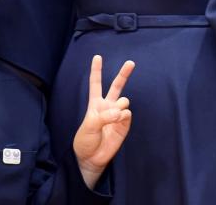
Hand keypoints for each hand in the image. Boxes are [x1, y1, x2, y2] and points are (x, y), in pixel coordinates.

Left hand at [73, 56, 134, 188]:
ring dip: (119, 106)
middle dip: (124, 74)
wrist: (91, 158)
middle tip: (131, 62)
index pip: (96, 83)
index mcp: (95, 103)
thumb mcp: (88, 126)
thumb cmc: (85, 140)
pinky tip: (118, 122)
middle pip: (116, 86)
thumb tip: (120, 111)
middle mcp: (107, 106)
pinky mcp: (124, 125)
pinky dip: (123, 117)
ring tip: (113, 117)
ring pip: (124, 100)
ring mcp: (117, 115)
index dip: (96, 70)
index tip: (97, 57)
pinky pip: (127, 114)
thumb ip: (103, 116)